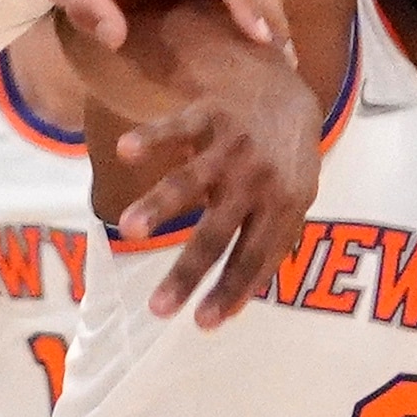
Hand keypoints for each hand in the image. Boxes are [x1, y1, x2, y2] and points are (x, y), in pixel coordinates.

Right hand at [112, 62, 322, 328]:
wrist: (290, 92)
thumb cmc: (285, 164)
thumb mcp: (290, 206)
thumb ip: (265, 249)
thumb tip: (230, 311)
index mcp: (282, 207)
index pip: (254, 258)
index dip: (230, 290)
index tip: (202, 324)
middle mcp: (257, 180)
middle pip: (216, 233)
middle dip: (187, 272)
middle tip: (157, 309)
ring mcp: (233, 147)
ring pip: (190, 181)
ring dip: (159, 206)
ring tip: (129, 230)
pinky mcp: (211, 114)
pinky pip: (177, 127)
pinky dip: (151, 138)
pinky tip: (125, 151)